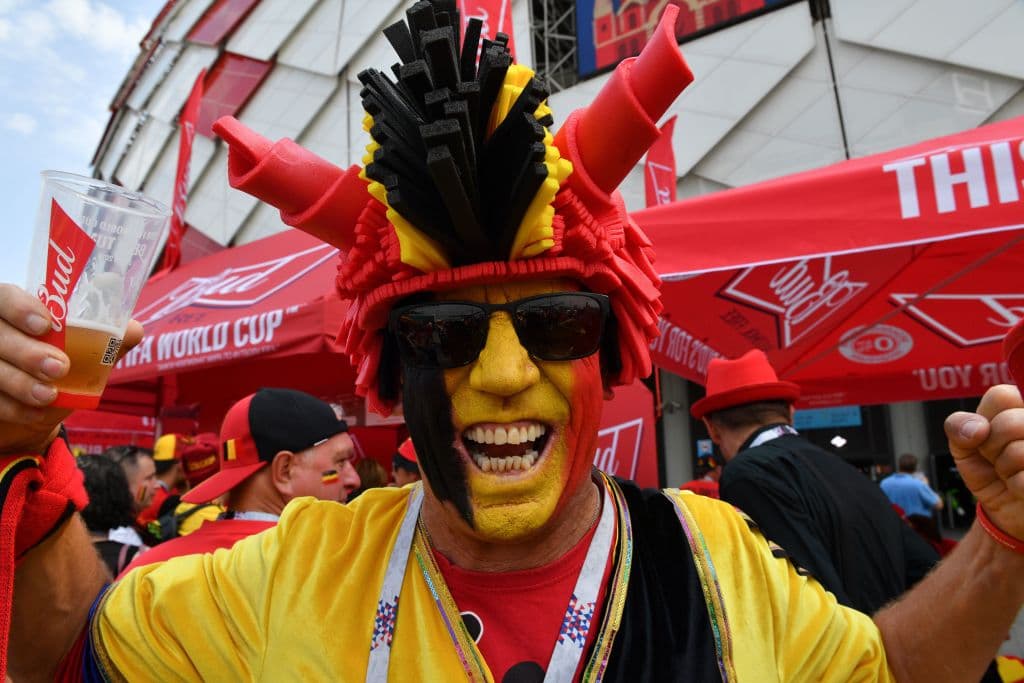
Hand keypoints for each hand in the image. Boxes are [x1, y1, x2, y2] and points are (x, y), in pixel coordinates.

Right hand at [0, 283, 142, 454]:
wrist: (34, 413)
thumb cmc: (57, 373)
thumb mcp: (82, 356)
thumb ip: (105, 341)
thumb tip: (133, 330)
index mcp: (13, 312)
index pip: (4, 296)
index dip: (19, 307)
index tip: (45, 324)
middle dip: (27, 351)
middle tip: (59, 367)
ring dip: (21, 382)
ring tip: (49, 395)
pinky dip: (13, 407)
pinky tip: (35, 413)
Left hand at [945, 384, 1023, 541]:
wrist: (1009, 509)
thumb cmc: (988, 470)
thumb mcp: (963, 447)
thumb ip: (958, 427)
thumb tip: (978, 428)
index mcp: (1020, 406)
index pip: (1002, 395)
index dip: (987, 420)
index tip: (986, 435)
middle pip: (1011, 423)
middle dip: (992, 448)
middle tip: (998, 459)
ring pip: (1019, 452)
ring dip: (1006, 469)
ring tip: (1011, 472)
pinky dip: (1017, 487)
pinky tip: (1021, 487)